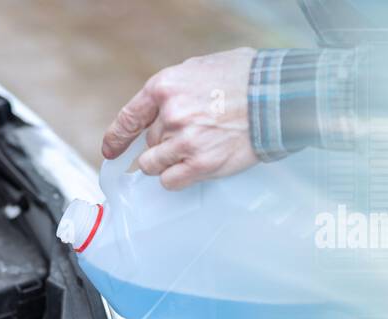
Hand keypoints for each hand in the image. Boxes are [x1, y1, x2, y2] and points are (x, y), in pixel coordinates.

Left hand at [101, 47, 259, 189]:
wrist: (276, 97)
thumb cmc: (245, 80)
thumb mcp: (200, 69)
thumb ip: (176, 90)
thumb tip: (161, 111)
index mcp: (165, 86)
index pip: (129, 118)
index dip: (117, 138)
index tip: (111, 150)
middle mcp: (171, 114)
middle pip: (149, 142)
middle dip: (164, 144)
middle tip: (190, 138)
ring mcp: (185, 141)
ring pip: (154, 164)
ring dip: (168, 163)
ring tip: (193, 153)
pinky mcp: (201, 163)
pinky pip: (172, 181)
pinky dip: (178, 178)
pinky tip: (194, 168)